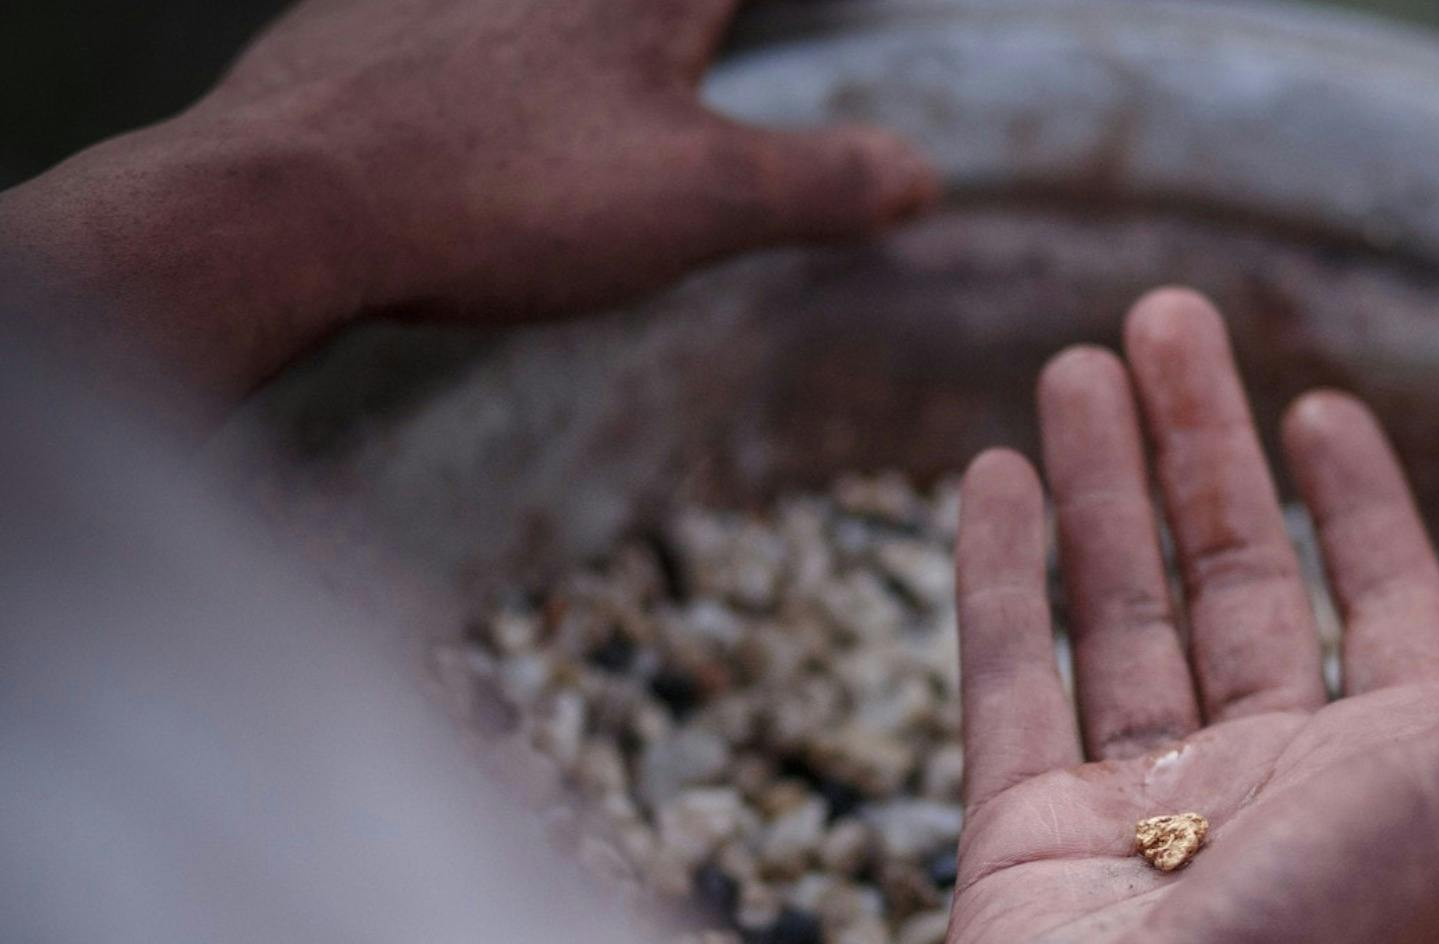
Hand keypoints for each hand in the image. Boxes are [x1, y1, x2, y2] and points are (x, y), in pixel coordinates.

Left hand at [0, 0, 933, 391]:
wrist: (289, 203)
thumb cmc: (503, 193)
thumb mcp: (699, 204)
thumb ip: (820, 182)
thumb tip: (924, 174)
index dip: (731, 11)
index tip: (727, 33)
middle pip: (651, 6)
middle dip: (675, 27)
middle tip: (685, 56)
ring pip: (543, 18)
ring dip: (577, 41)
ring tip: (598, 109)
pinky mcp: (363, 15)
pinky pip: (451, 17)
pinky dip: (488, 42)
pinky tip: (481, 87)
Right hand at [925, 289, 1438, 943]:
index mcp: (1386, 767)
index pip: (1374, 600)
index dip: (1356, 503)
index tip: (1321, 408)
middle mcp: (1267, 778)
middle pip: (1230, 578)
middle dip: (1199, 447)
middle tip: (1162, 319)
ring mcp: (1139, 804)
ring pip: (1119, 611)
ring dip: (1102, 487)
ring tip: (1072, 368)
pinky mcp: (1026, 831)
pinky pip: (1013, 678)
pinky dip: (1004, 578)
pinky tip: (996, 481)